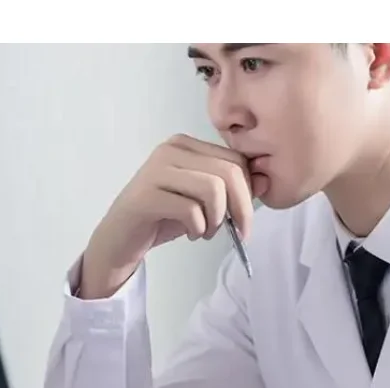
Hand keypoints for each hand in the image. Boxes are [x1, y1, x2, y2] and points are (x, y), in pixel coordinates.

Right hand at [81, 134, 263, 298]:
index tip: (244, 220)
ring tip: (206, 231)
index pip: (236, 160)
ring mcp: (157, 170)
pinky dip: (198, 228)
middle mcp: (171, 150)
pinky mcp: (147, 195)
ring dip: (217, 220)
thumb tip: (266, 181)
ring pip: (213, 189)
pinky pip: (191, 210)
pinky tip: (191, 233)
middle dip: (241, 209)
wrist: (123, 238)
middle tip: (237, 232)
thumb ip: (234, 190)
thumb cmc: (165, 218)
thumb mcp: (206, 203)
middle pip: (229, 172)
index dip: (249, 192)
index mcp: (187, 145)